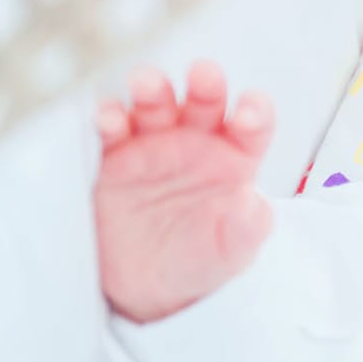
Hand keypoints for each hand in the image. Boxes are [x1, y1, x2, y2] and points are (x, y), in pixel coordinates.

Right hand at [95, 61, 275, 323]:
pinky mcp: (111, 157)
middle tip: (204, 74)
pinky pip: (109, 131)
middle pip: (204, 102)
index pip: (252, 124)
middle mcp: (195, 140)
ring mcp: (152, 144)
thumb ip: (248, 228)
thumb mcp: (230, 252)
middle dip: (205, 85)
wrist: (146, 287)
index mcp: (235, 156)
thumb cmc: (200, 260)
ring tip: (147, 86)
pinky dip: (107, 119)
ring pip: (154, 105)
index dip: (254, 113)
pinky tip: (108, 118)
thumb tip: (255, 204)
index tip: (248, 114)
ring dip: (151, 90)